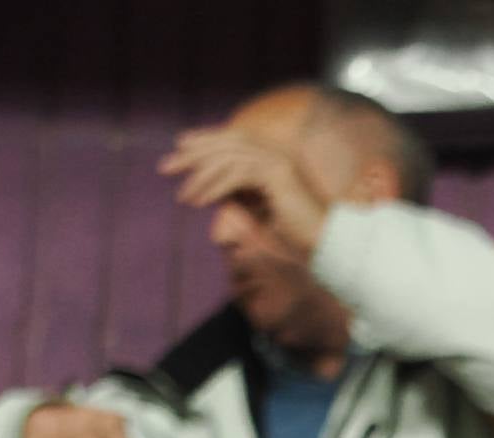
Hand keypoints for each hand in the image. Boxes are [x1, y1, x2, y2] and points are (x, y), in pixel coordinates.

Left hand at [158, 127, 329, 257]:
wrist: (329, 243)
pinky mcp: (277, 175)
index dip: (204, 140)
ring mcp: (278, 161)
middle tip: (164, 167)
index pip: (232, 139)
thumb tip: (212, 192)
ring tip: (182, 197)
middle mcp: (276, 153)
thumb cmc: (300, 234)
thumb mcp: (261, 210)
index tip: (179, 149)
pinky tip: (199, 202)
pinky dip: (214, 187)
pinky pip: (236, 174)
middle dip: (192, 154)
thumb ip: (240, 196)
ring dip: (200, 177)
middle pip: (225, 143)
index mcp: (274, 156)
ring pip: (227, 158)